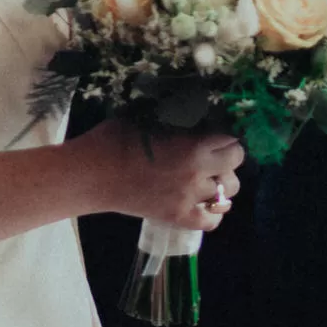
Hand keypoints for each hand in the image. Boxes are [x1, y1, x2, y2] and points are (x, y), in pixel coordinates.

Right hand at [72, 122, 244, 230]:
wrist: (92, 174)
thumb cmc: (115, 138)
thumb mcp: (148, 114)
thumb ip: (177, 114)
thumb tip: (197, 104)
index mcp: (193, 146)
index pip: (233, 143)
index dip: (227, 138)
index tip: (218, 136)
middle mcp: (197, 174)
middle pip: (234, 168)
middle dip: (227, 159)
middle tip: (212, 156)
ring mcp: (188, 199)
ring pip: (226, 196)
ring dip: (220, 185)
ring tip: (206, 178)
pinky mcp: (177, 219)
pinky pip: (210, 221)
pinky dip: (211, 213)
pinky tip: (200, 202)